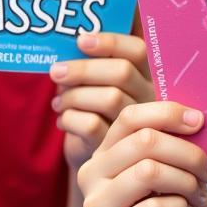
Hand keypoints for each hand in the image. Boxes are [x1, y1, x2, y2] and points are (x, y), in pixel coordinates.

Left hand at [50, 31, 154, 168]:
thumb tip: (66, 42)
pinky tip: (62, 120)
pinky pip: (92, 125)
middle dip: (83, 69)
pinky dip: (70, 118)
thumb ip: (93, 65)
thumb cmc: (95, 113)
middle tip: (56, 71)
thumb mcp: (98, 86)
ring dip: (74, 95)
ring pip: (110, 98)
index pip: (138, 51)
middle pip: (122, 72)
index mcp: (147, 77)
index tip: (81, 40)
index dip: (111, 42)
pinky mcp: (118, 148)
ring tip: (58, 102)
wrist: (97, 165)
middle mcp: (149, 99)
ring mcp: (138, 125)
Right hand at [77, 102, 206, 206]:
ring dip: (186, 181)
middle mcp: (92, 174)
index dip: (167, 113)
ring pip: (148, 172)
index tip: (200, 122)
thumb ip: (195, 145)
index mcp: (106, 151)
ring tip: (197, 195)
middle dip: (188, 152)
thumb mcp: (187, 171)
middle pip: (143, 141)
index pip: (130, 117)